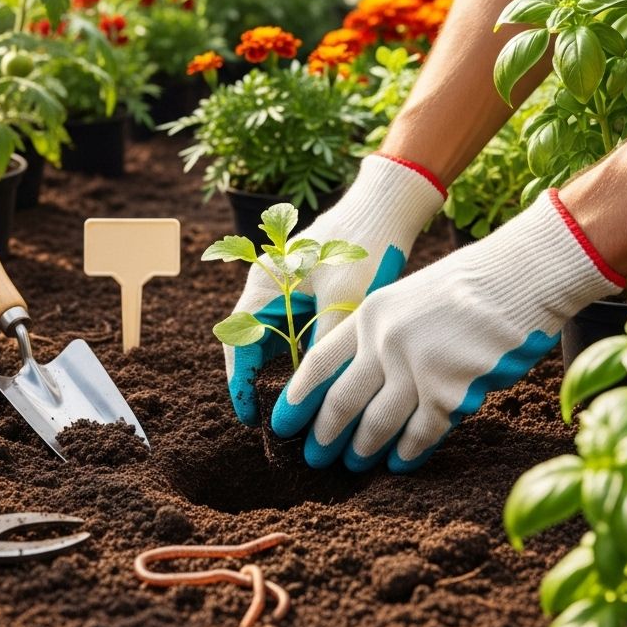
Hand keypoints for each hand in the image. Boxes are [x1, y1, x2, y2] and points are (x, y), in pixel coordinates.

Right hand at [225, 154, 444, 424]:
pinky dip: (302, 353)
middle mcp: (268, 286)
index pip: (238, 346)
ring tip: (300, 407)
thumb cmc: (362, 249)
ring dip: (283, 370)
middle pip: (253, 345)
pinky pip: (296, 327)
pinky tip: (321, 377)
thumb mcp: (342, 306)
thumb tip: (311, 401)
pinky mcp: (310, 286)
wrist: (388, 206)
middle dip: (261, 384)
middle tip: (278, 420)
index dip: (241, 386)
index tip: (251, 420)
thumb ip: (320, 351)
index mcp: (263, 287)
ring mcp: (287, 285)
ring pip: (275, 338)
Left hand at [271, 189, 625, 470]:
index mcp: (369, 313)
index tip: (283, 422)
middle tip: (314, 457)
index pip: (319, 363)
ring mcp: (415, 367)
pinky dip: (408, 452)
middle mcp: (384, 341)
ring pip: (378, 423)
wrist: (517, 278)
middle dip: (325, 434)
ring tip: (354, 465)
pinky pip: (421, 432)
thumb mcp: (407, 298)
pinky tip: (400, 463)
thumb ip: (380, 333)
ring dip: (363, 449)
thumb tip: (360, 380)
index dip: (298, 397)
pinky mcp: (449, 391)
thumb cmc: (465, 287)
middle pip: (342, 400)